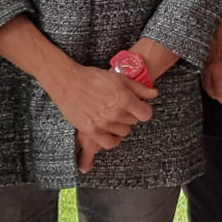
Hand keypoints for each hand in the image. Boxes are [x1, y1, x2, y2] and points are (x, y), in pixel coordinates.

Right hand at [42, 60, 157, 169]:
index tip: (138, 108)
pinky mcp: (91, 131)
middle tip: (119, 107)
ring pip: (123, 132)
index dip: (143, 110)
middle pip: (133, 122)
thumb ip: (138, 88)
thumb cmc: (92, 78)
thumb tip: (154, 94)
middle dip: (129, 115)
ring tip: (111, 116)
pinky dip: (112, 139)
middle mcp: (115, 113)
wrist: (68, 82)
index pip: (146, 114)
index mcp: (124, 98)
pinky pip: (110, 143)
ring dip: (120, 126)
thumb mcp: (119, 78)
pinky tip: (109, 130)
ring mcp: (103, 123)